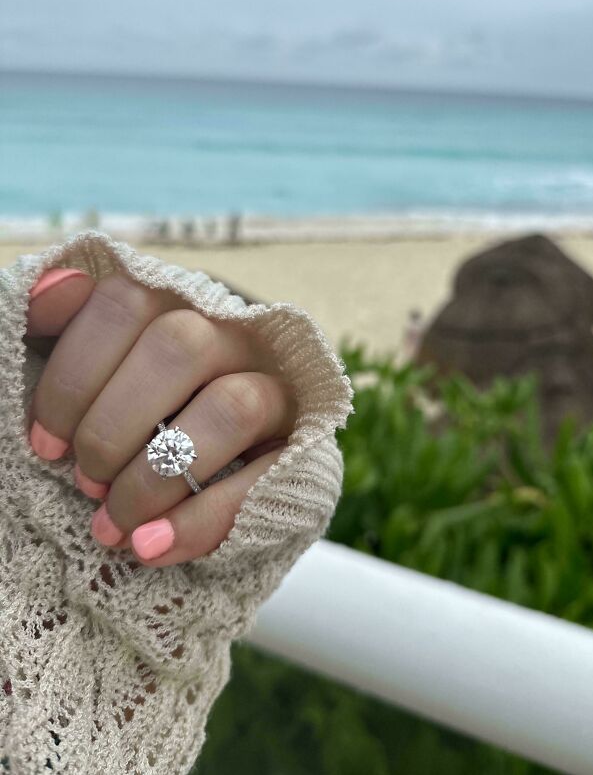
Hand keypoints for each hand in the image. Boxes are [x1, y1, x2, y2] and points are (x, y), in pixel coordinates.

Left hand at [25, 267, 296, 566]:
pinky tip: (151, 548)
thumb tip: (50, 289)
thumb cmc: (136, 415)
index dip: (75, 375)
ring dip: (156, 474)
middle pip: (180, 346)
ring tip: (112, 524)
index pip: (127, 304)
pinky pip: (266, 477)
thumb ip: (65, 327)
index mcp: (178, 303)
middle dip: (114, 425)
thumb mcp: (95, 368)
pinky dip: (201, 520)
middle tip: (84, 480)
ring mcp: (277, 387)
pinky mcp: (304, 447)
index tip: (44, 442)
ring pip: (232, 405)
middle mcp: (235, 333)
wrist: (216, 471)